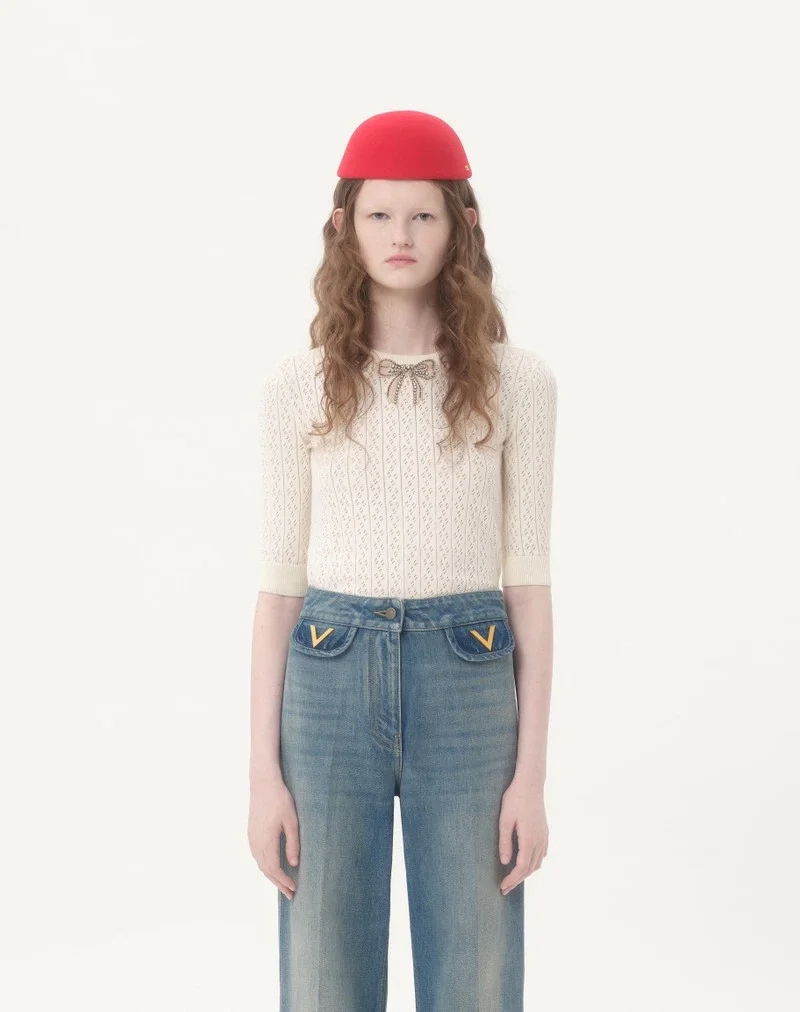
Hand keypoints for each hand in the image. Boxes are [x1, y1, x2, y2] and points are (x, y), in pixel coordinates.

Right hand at [248, 775, 299, 899]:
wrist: (263, 783)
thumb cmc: (280, 799)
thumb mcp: (291, 821)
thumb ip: (293, 843)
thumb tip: (294, 865)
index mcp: (266, 841)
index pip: (274, 869)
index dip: (284, 882)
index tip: (294, 890)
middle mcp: (255, 843)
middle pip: (266, 870)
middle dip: (278, 883)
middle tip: (291, 894)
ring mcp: (251, 838)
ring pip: (260, 864)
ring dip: (271, 876)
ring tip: (283, 884)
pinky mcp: (251, 833)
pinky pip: (257, 856)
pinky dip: (266, 866)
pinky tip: (274, 867)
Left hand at [498, 778, 547, 894]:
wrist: (531, 784)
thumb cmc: (515, 799)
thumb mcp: (505, 820)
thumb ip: (505, 842)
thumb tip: (505, 862)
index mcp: (529, 839)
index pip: (521, 868)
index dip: (511, 880)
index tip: (502, 887)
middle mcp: (539, 841)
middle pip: (529, 868)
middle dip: (517, 880)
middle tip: (504, 888)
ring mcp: (544, 837)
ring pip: (537, 863)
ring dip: (526, 873)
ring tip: (513, 878)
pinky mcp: (545, 832)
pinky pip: (541, 854)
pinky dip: (533, 863)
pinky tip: (526, 863)